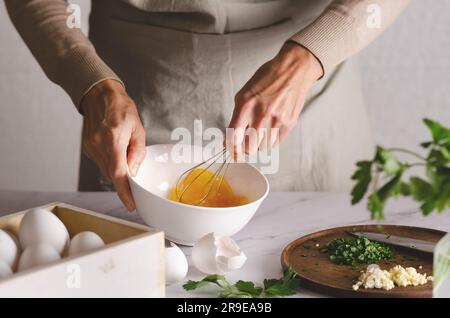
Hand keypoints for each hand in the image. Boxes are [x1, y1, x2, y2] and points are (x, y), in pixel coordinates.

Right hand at [81, 80, 145, 210]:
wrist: (99, 95)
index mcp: (113, 140)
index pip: (119, 173)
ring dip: (118, 170)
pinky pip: (101, 163)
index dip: (125, 192)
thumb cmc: (121, 108)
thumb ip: (137, 152)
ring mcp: (90, 147)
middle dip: (124, 182)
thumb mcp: (137, 128)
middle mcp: (98, 145)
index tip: (131, 204)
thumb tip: (134, 172)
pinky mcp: (87, 148)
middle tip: (134, 183)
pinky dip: (110, 163)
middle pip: (113, 175)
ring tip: (124, 154)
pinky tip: (115, 150)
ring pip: (106, 170)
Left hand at [227, 42, 322, 153]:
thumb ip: (237, 116)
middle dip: (245, 146)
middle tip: (246, 140)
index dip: (230, 146)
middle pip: (249, 148)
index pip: (234, 136)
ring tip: (261, 131)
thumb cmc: (267, 79)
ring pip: (263, 148)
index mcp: (246, 105)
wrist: (292, 70)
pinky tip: (271, 128)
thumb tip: (231, 137)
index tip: (230, 147)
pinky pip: (276, 143)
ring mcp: (276, 120)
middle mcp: (261, 114)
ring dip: (259, 143)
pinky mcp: (289, 123)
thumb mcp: (244, 93)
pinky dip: (271, 140)